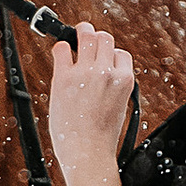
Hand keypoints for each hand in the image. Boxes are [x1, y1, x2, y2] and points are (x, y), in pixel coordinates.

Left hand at [47, 21, 135, 175]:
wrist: (88, 153)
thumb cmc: (102, 137)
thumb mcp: (120, 107)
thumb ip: (114, 86)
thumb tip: (102, 70)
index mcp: (125, 80)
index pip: (121, 53)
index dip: (110, 55)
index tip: (102, 59)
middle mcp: (107, 72)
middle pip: (104, 38)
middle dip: (96, 37)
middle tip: (87, 36)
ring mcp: (85, 73)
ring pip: (86, 36)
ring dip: (81, 33)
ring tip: (75, 35)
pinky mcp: (64, 78)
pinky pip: (62, 49)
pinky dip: (61, 47)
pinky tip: (61, 53)